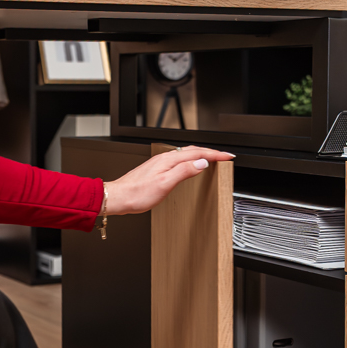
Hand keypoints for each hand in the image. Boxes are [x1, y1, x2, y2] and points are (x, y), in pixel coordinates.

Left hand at [103, 146, 234, 215]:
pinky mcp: (156, 169)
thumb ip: (184, 172)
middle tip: (224, 156)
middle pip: (193, 150)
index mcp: (169, 160)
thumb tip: (201, 163)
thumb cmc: (137, 194)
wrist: (119, 197)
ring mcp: (160, 163)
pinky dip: (191, 160)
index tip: (228, 156)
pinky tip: (190, 166)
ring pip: (186, 154)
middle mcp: (164, 158)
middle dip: (211, 152)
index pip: (197, 153)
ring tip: (212, 158)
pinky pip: (179, 160)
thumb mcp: (165, 184)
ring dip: (201, 155)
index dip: (215, 154)